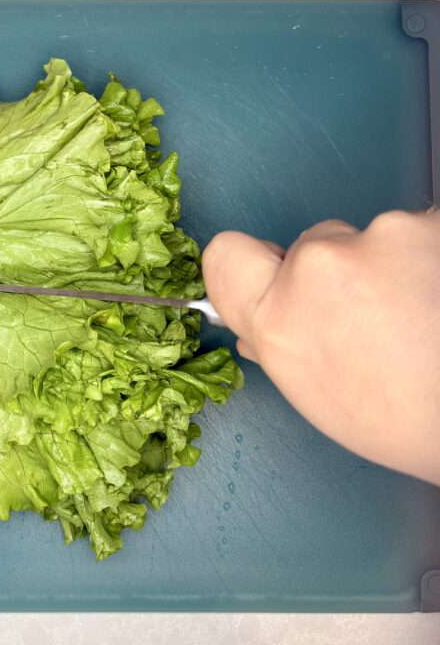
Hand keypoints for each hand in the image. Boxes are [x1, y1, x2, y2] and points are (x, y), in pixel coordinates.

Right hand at [203, 210, 439, 484]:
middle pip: (312, 244)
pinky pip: (421, 231)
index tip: (277, 277)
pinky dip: (433, 257)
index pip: (226, 254)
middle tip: (383, 320)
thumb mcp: (324, 397)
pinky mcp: (433, 222)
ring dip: (396, 265)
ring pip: (374, 238)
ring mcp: (384, 237)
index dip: (253, 266)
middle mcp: (320, 268)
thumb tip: (267, 317)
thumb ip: (283, 343)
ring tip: (429, 316)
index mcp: (281, 320)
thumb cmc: (415, 422)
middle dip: (341, 272)